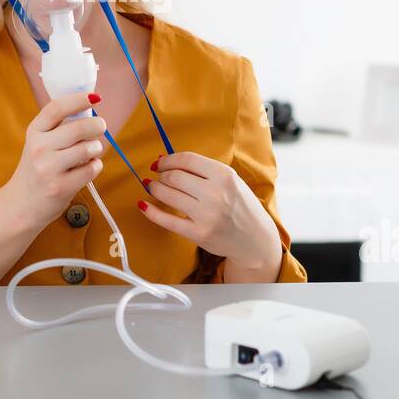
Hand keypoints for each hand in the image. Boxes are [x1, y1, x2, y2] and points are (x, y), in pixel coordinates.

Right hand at [7, 90, 107, 228]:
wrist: (21, 205)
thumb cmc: (36, 170)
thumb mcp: (38, 143)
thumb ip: (58, 128)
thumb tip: (89, 108)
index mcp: (34, 132)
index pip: (56, 109)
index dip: (77, 100)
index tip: (94, 97)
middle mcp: (39, 148)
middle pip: (78, 128)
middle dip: (97, 125)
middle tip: (101, 126)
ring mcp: (49, 169)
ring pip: (88, 148)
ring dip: (96, 148)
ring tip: (91, 151)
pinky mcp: (61, 187)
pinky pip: (91, 169)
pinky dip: (95, 166)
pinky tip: (88, 167)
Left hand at [139, 152, 281, 277]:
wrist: (255, 238)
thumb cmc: (239, 204)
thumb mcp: (230, 180)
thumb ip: (202, 170)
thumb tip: (164, 159)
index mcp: (225, 176)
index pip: (187, 160)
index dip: (168, 160)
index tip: (159, 163)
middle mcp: (216, 194)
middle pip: (174, 176)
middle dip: (160, 175)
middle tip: (157, 176)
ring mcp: (207, 215)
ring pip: (168, 194)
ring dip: (154, 188)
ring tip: (152, 187)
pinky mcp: (199, 234)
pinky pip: (167, 220)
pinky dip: (151, 211)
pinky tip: (143, 205)